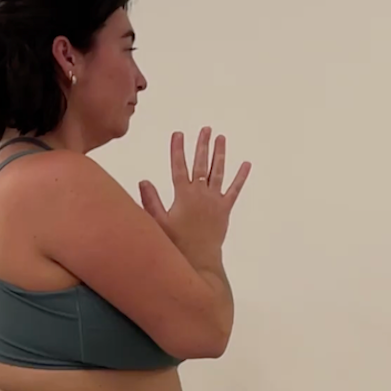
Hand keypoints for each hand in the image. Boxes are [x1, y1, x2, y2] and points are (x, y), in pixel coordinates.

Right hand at [138, 126, 249, 262]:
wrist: (199, 260)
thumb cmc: (177, 244)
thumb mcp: (158, 223)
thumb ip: (151, 201)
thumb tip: (144, 181)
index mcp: (183, 195)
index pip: (179, 167)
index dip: (178, 150)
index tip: (178, 134)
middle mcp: (200, 194)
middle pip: (201, 164)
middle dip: (202, 145)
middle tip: (205, 130)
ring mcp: (215, 200)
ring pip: (218, 172)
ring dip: (220, 154)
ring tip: (221, 138)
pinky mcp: (225, 210)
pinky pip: (235, 190)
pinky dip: (241, 177)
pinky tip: (246, 164)